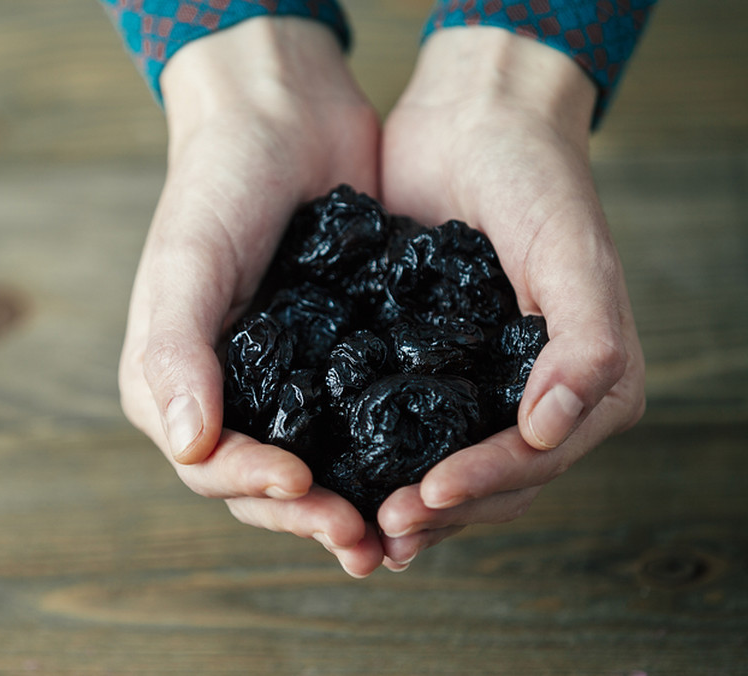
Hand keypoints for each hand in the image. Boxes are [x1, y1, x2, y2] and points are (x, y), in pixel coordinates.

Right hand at [118, 17, 386, 575]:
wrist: (282, 114)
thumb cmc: (218, 181)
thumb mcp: (187, 261)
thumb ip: (175, 352)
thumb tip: (188, 447)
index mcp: (171, 385)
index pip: (208, 466)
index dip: (255, 487)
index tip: (306, 485)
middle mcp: (223, 395)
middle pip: (262, 485)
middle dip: (310, 515)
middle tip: (365, 539)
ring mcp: (281, 382)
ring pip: (314, 468)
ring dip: (351, 503)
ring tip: (395, 531)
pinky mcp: (333, 362)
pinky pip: (354, 425)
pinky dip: (382, 458)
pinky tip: (423, 473)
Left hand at [375, 28, 646, 570]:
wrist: (474, 120)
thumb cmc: (535, 178)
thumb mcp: (570, 251)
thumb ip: (584, 341)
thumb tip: (550, 429)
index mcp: (583, 384)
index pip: (533, 460)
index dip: (482, 486)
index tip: (425, 497)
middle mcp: (531, 398)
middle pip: (487, 483)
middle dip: (435, 514)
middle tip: (376, 532)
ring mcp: (472, 386)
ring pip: (440, 470)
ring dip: (400, 506)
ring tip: (352, 531)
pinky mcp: (418, 366)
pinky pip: (396, 428)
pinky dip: (368, 459)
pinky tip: (329, 479)